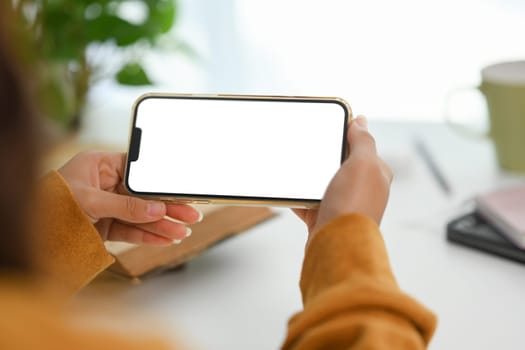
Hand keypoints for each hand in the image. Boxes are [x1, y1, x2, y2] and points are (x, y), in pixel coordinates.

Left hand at [58, 151, 201, 245]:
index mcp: (100, 164)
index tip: (181, 192)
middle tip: (192, 216)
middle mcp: (106, 184)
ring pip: (141, 216)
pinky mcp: (105, 226)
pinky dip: (148, 236)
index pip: (139, 172)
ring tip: (183, 233)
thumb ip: (124, 206)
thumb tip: (156, 209)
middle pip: (145, 196)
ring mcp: (107, 206)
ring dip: (163, 225)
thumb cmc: (49, 202)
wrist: (28, 230)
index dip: (160, 183)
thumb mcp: (88, 200)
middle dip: (169, 208)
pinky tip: (165, 239)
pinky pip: (132, 230)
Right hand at [293, 116, 392, 238]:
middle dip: (323, 156)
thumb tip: (361, 120)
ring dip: (308, 177)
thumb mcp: (363, 164)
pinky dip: (297, 197)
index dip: (345, 134)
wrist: (336, 247)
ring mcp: (342, 204)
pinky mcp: (324, 218)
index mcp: (375, 174)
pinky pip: (307, 202)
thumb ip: (363, 141)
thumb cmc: (353, 206)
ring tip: (293, 166)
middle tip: (306, 145)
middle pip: (338, 164)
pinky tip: (287, 191)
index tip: (326, 126)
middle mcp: (361, 190)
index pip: (361, 146)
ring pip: (321, 183)